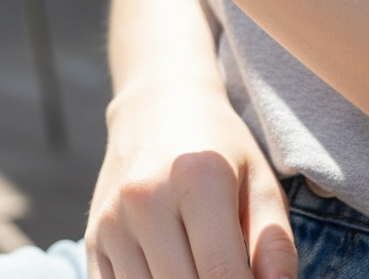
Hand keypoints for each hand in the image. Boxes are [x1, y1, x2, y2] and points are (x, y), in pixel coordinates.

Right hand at [86, 78, 298, 278]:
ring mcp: (114, 221)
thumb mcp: (261, 181)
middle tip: (229, 273)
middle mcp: (146, 199)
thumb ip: (275, 243)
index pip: (221, 274)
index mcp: (198, 178)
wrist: (156, 107)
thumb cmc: (219, 148)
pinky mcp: (93, 240)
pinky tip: (171, 269)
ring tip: (201, 267)